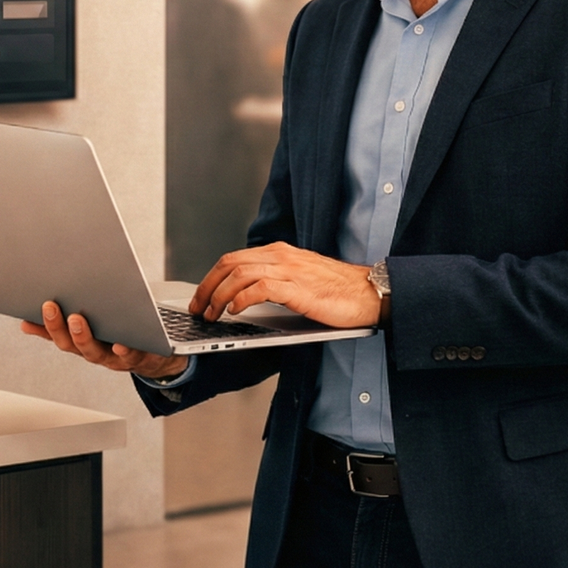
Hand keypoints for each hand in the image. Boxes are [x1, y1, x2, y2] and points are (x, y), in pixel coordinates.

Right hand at [20, 301, 188, 379]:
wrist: (158, 356)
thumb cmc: (119, 336)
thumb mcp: (91, 330)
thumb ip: (62, 326)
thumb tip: (26, 322)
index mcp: (82, 344)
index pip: (56, 336)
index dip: (42, 328)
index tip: (26, 317)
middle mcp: (94, 353)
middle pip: (71, 344)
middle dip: (58, 326)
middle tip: (50, 306)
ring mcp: (115, 358)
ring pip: (94, 352)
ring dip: (83, 337)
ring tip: (77, 319)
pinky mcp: (139, 356)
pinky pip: (129, 355)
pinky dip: (123, 350)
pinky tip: (119, 342)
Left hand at [190, 242, 383, 327]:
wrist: (370, 292)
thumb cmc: (337, 291)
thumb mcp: (299, 279)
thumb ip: (275, 281)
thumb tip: (244, 297)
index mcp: (279, 253)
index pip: (233, 259)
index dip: (211, 278)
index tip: (200, 297)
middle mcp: (281, 256)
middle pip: (229, 263)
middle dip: (207, 286)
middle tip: (197, 308)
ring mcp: (289, 270)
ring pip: (239, 274)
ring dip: (219, 296)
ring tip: (212, 314)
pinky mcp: (298, 288)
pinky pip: (260, 288)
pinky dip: (242, 299)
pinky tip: (236, 311)